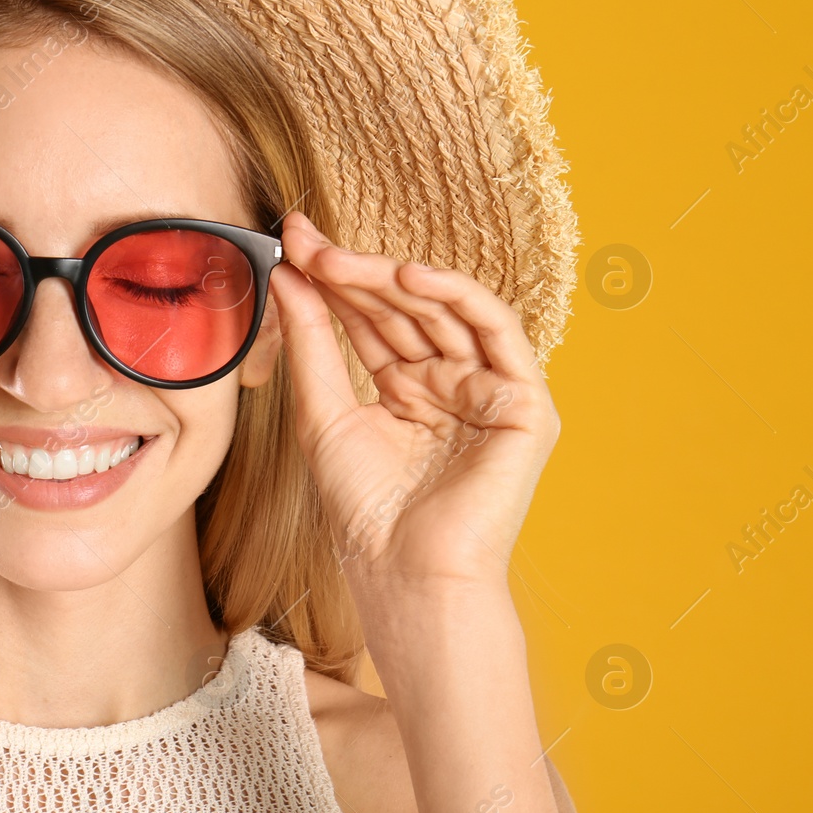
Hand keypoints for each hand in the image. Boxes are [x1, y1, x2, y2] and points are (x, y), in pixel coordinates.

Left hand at [271, 212, 560, 588]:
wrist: (405, 571)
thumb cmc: (365, 510)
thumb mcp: (323, 414)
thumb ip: (311, 344)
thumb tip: (288, 276)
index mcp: (409, 389)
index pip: (370, 319)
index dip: (332, 280)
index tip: (289, 243)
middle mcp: (452, 383)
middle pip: (402, 309)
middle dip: (353, 271)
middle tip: (304, 241)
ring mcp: (490, 390)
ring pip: (443, 311)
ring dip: (389, 277)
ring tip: (335, 258)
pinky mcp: (525, 402)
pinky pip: (497, 330)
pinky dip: (455, 295)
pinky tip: (408, 274)